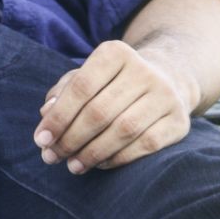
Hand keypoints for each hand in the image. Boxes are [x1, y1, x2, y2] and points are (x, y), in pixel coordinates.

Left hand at [33, 40, 198, 172]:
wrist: (167, 79)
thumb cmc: (114, 81)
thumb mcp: (88, 76)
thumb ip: (64, 91)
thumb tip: (46, 113)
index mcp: (115, 52)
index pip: (81, 87)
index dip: (58, 116)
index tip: (40, 140)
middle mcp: (143, 69)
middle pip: (99, 111)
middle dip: (71, 139)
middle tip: (52, 157)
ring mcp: (165, 95)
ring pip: (122, 130)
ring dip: (92, 153)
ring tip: (73, 165)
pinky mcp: (178, 121)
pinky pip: (145, 145)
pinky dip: (118, 158)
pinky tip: (100, 164)